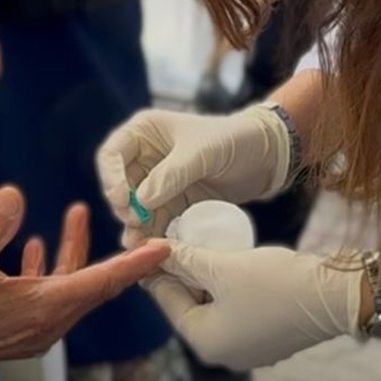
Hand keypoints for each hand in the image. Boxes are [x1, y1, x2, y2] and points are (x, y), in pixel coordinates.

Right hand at [0, 187, 172, 364]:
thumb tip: (14, 195)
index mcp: (43, 307)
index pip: (100, 281)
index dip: (134, 264)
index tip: (162, 249)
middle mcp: (47, 322)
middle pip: (92, 284)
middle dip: (112, 253)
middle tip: (135, 229)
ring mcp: (35, 329)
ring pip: (70, 287)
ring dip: (74, 253)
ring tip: (75, 216)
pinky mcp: (21, 329)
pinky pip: (49, 296)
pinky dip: (49, 270)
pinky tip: (33, 248)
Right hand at [96, 107, 292, 244]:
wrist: (268, 154)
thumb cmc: (235, 138)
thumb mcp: (202, 151)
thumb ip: (171, 174)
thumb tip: (141, 201)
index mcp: (144, 132)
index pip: (111, 155)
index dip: (112, 178)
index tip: (125, 200)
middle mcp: (145, 157)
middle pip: (119, 186)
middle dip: (124, 208)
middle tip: (135, 226)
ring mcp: (158, 182)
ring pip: (136, 208)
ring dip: (137, 227)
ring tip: (141, 246)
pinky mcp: (174, 202)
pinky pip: (157, 221)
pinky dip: (155, 234)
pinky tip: (156, 249)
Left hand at [146, 241, 361, 371]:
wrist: (338, 297)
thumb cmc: (277, 284)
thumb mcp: (223, 266)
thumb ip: (186, 259)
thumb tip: (156, 248)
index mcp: (205, 343)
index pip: (167, 300)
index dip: (158, 267)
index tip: (151, 242)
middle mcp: (223, 354)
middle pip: (189, 306)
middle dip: (183, 273)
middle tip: (177, 239)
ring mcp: (248, 349)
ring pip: (213, 307)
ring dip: (206, 279)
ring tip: (202, 245)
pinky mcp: (268, 339)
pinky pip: (236, 311)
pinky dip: (229, 289)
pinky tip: (229, 263)